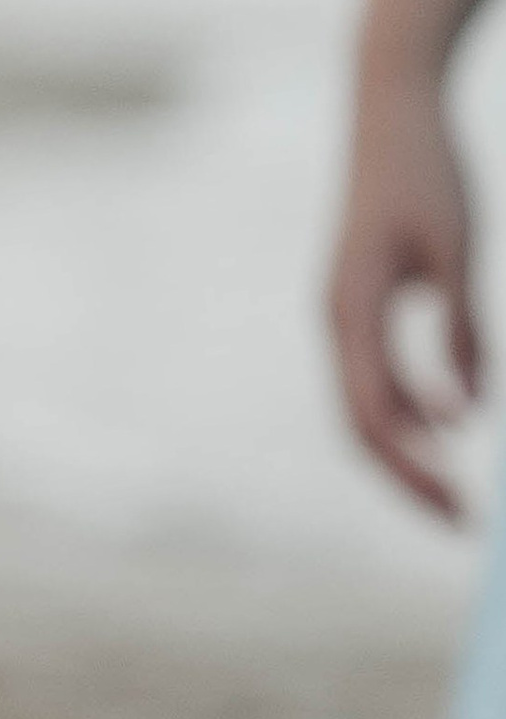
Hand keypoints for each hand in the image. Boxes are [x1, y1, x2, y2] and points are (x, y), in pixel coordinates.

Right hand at [329, 69, 481, 514]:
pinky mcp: (358, 310)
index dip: (415, 472)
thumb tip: (468, 413)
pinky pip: (377, 378)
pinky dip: (412, 409)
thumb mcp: (458, 249)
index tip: (458, 508)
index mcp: (351, 314)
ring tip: (454, 487)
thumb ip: (462, 330)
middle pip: (364, 431)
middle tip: (459, 521)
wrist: (390, 110)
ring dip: (410, 452)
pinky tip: (449, 424)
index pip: (376, 420)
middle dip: (410, 480)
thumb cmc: (425, 170)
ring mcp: (342, 320)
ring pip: (367, 411)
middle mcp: (337, 326)